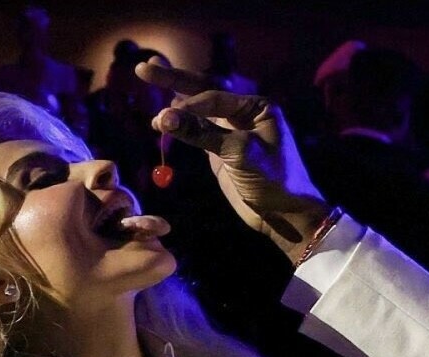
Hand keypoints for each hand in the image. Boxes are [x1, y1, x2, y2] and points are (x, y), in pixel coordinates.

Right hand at [135, 60, 330, 260]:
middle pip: (204, 91)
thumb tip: (165, 117)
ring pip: (198, 110)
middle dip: (174, 80)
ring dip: (174, 99)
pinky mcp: (221, 152)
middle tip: (143, 68)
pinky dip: (180, 124)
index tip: (165, 118)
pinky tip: (164, 117)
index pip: (215, 97)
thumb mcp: (238, 153)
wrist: (285, 215)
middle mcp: (243, 113)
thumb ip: (202, 134)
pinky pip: (197, 131)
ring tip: (148, 79)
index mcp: (256, 106)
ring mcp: (231, 132)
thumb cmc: (272, 180)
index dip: (188, 106)